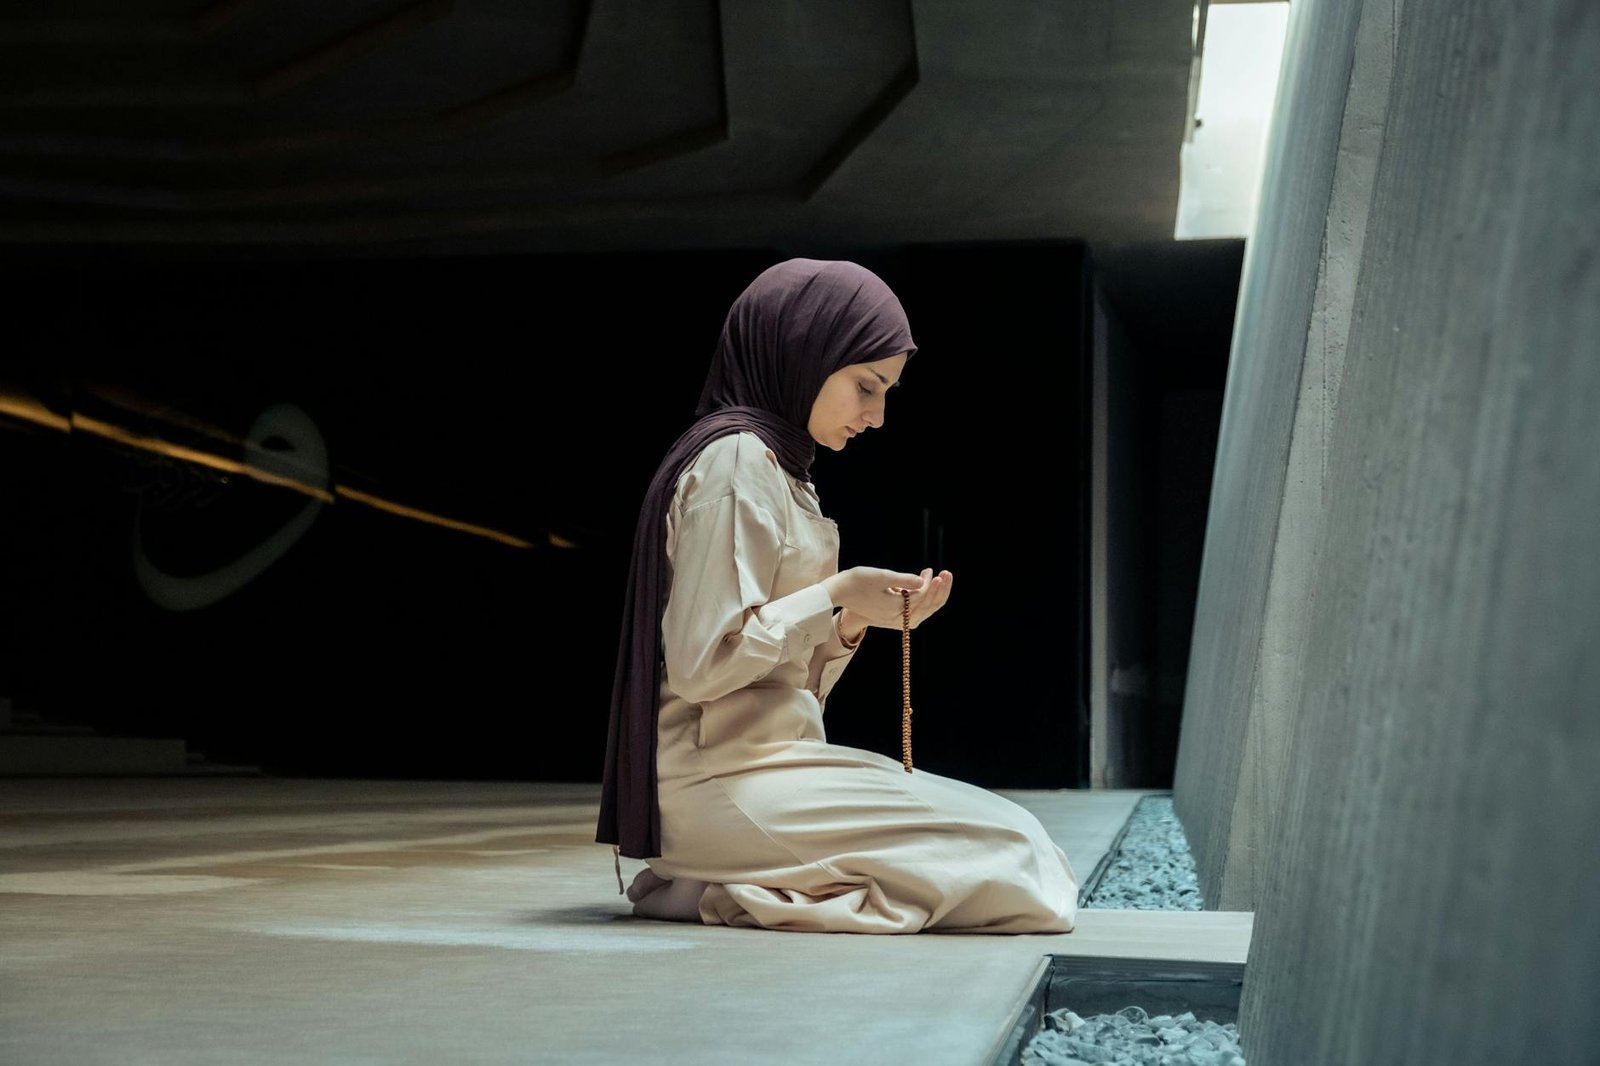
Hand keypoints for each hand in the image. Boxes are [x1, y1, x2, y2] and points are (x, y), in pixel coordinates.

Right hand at [824, 566, 952, 631]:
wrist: (838, 593)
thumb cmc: (857, 581)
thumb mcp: (881, 577)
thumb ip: (903, 579)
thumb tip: (923, 581)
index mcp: (894, 610)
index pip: (920, 596)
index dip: (929, 583)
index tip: (929, 569)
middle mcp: (897, 619)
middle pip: (927, 607)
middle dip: (939, 590)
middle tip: (946, 573)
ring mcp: (895, 620)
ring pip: (923, 610)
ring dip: (934, 595)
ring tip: (942, 579)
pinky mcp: (893, 618)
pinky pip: (916, 611)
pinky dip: (924, 600)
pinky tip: (927, 588)